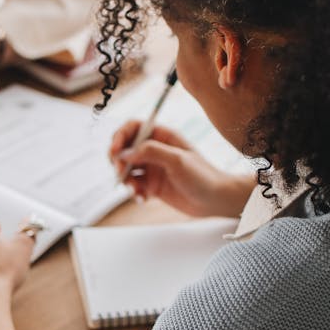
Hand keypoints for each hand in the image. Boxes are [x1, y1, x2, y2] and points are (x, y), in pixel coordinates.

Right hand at [110, 121, 254, 217]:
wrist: (215, 201)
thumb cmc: (203, 176)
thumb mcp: (178, 160)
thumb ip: (151, 152)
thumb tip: (126, 153)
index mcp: (162, 136)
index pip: (133, 128)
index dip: (120, 137)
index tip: (114, 151)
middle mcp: (155, 150)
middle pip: (124, 148)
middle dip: (119, 162)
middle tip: (122, 174)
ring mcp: (152, 167)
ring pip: (127, 169)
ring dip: (126, 180)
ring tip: (136, 190)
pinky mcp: (152, 185)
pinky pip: (134, 186)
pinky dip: (134, 192)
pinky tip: (143, 198)